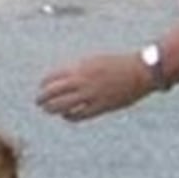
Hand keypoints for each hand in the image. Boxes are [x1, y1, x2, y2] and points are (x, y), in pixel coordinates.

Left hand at [36, 51, 157, 122]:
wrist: (140, 71)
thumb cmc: (118, 64)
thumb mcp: (95, 61)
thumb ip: (79, 69)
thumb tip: (64, 78)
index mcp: (81, 67)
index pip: (54, 76)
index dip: (45, 83)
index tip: (41, 87)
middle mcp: (84, 81)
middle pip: (54, 92)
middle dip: (43, 97)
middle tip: (38, 101)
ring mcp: (92, 95)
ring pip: (63, 106)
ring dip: (52, 108)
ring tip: (48, 110)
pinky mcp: (101, 107)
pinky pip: (79, 115)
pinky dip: (70, 116)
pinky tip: (66, 116)